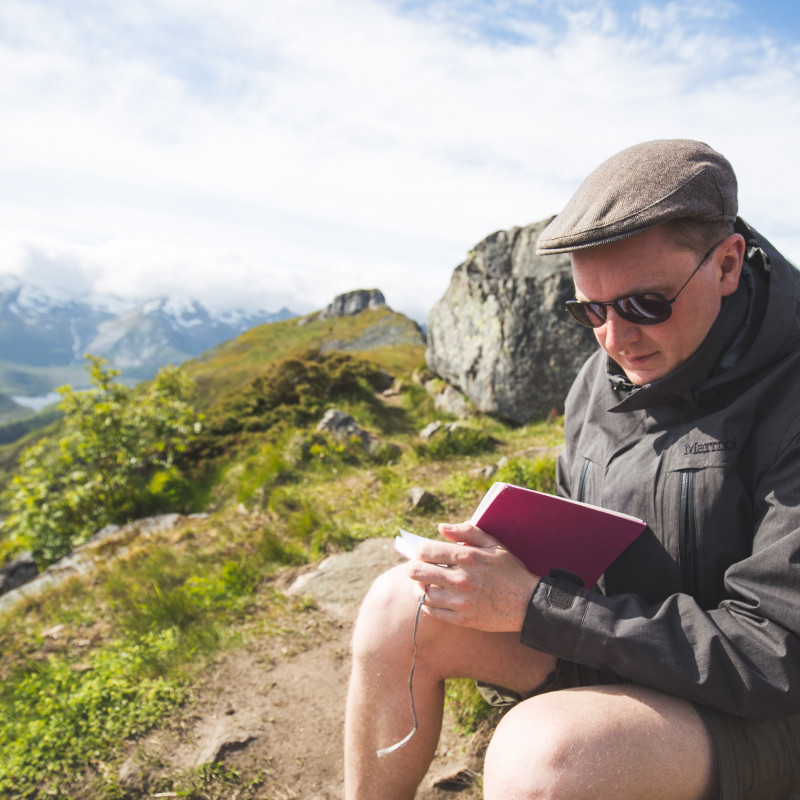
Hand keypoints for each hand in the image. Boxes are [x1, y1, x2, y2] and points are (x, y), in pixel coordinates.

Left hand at [405, 521, 539, 632]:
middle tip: (420, 569)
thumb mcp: (493, 545)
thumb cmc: (510, 571)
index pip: (425, 552)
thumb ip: (467, 531)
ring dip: (420, 587)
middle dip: (415, 568)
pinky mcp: (461, 618)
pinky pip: (431, 612)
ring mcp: (460, 601)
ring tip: (427, 584)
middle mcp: (460, 579)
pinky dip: (427, 604)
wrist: (528, 604)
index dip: (421, 552)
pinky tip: (434, 598)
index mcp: (467, 557)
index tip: (425, 555)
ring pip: (421, 593)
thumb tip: (441, 527)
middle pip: (417, 572)